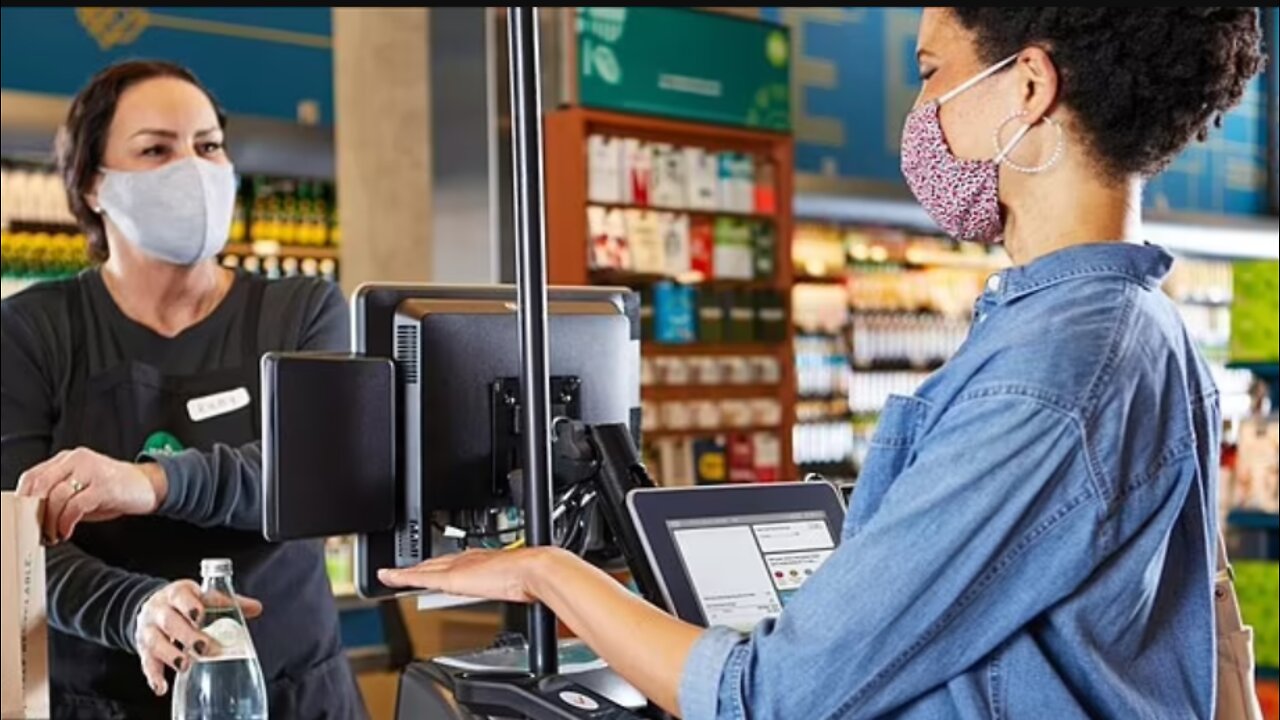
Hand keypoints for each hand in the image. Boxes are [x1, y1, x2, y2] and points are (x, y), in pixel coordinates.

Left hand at [16, 447, 167, 542]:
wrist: (150, 486)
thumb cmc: (115, 490)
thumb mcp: (82, 487)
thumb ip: (60, 494)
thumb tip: (36, 514)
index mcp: (69, 458)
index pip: (34, 475)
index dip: (25, 498)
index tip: (24, 517)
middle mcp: (78, 459)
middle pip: (42, 484)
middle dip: (36, 511)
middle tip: (38, 529)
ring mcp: (92, 470)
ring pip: (57, 496)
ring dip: (51, 521)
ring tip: (54, 534)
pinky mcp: (104, 485)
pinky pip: (75, 506)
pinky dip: (66, 522)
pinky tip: (67, 531)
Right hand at [134, 580, 262, 695]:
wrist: (152, 607)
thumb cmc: (185, 603)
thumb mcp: (202, 597)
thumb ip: (227, 603)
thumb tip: (257, 608)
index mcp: (177, 593)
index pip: (181, 596)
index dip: (190, 606)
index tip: (200, 615)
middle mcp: (160, 610)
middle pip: (170, 621)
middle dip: (186, 635)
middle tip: (203, 647)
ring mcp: (149, 630)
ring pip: (156, 642)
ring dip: (171, 655)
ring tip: (185, 665)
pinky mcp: (144, 649)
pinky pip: (146, 662)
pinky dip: (154, 675)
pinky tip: (162, 687)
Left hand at [378, 547, 557, 602]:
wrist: (530, 570)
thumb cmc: (530, 577)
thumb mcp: (517, 583)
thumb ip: (512, 586)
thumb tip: (522, 593)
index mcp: (483, 559)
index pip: (455, 561)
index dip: (441, 563)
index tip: (433, 567)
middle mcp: (467, 559)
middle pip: (436, 562)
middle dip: (420, 565)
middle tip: (405, 570)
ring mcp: (456, 567)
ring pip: (424, 568)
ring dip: (407, 571)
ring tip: (392, 574)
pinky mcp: (449, 577)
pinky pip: (417, 577)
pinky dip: (400, 576)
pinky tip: (387, 577)